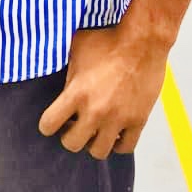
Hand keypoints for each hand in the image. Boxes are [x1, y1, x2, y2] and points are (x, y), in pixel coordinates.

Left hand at [38, 24, 168, 158]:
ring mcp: (118, 118)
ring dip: (93, 142)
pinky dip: (118, 143)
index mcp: (76, 93)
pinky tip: (115, 131)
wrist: (144, 41)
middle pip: (72, 144)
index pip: (49, 125)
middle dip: (69, 135)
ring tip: (95, 129)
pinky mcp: (138, 120)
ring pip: (99, 151)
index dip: (47, 124)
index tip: (53, 119)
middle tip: (74, 124)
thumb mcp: (77, 48)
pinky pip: (126, 147)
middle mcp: (96, 110)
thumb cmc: (108, 40)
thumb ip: (64, 69)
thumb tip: (52, 72)